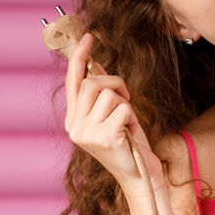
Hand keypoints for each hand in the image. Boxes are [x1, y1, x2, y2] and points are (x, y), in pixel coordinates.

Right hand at [64, 32, 163, 188]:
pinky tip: (131, 133)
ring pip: (108, 94)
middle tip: (126, 97)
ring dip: (125, 104)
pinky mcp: (104, 138)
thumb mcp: (114, 115)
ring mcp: (87, 134)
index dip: (78, 58)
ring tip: (128, 123)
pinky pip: (123, 109)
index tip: (88, 37)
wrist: (141, 176)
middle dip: (114, 83)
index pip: (73, 83)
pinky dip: (132, 117)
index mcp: (74, 121)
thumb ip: (102, 93)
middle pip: (91, 83)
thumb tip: (94, 63)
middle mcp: (75, 128)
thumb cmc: (128, 145)